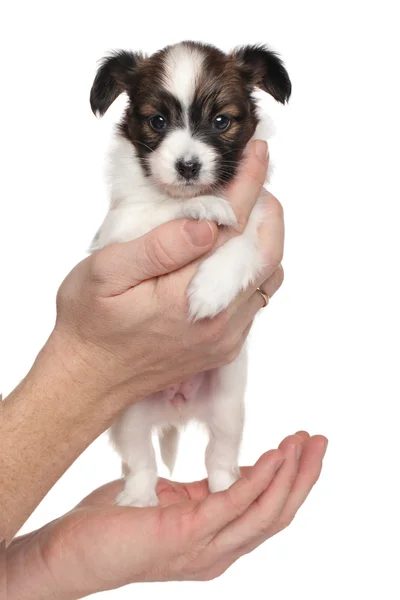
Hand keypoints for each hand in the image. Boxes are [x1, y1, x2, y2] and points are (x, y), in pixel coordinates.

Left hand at [6, 432, 327, 597]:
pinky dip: (259, 478)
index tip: (299, 447)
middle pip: (277, 514)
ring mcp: (204, 548)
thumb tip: (225, 471)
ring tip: (304, 444)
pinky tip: (273, 455)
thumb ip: (199, 492)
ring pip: (265, 513)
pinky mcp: (186, 535)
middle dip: (303, 477)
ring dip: (290, 475)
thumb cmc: (115, 525)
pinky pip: (234, 503)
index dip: (288, 480)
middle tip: (319, 442)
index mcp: (215, 542)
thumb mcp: (169, 502)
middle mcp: (218, 551)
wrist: (70, 552)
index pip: (265, 512)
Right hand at [52, 140, 282, 409]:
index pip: (232, 228)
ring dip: (261, 239)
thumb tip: (205, 224)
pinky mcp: (225, 347)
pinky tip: (228, 252)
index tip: (256, 152)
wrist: (90, 379)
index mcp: (185, 297)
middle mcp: (217, 321)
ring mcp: (226, 338)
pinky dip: (252, 267)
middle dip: (265, 209)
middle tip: (249, 180)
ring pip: (267, 277)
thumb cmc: (90, 324)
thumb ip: (157, 247)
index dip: (247, 184)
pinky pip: (255, 300)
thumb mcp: (105, 274)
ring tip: (240, 212)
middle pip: (265, 254)